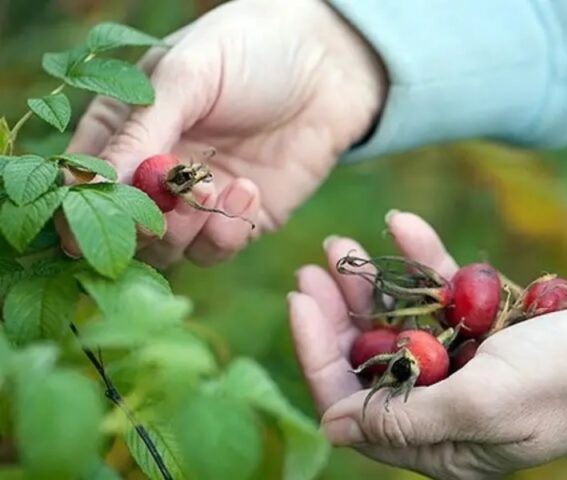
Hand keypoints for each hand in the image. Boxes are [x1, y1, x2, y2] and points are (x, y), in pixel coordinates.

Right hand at [63, 0, 386, 266]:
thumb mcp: (187, 75)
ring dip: (184, 229)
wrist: (328, 66)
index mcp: (126, 127)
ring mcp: (197, 200)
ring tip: (214, 189)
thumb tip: (89, 184)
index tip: (92, 217)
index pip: (85, 179)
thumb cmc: (251, 51)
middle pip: (123, 227)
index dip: (81, 205)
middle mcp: (156, 171)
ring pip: (166, 249)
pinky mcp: (239, 220)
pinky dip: (225, 233)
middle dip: (142, 222)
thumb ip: (141, 130)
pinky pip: (214, 250)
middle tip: (172, 196)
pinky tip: (247, 192)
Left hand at [288, 211, 566, 479]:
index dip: (319, 352)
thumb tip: (331, 427)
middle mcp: (439, 403)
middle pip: (368, 357)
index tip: (299, 301)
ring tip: (340, 244)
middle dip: (337, 312)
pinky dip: (420, 260)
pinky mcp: (478, 325)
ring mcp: (458, 361)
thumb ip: (403, 419)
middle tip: (313, 268)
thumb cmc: (560, 381)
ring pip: (395, 320)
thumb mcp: (480, 406)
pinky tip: (401, 224)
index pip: (353, 401)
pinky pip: (437, 292)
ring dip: (370, 281)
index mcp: (433, 438)